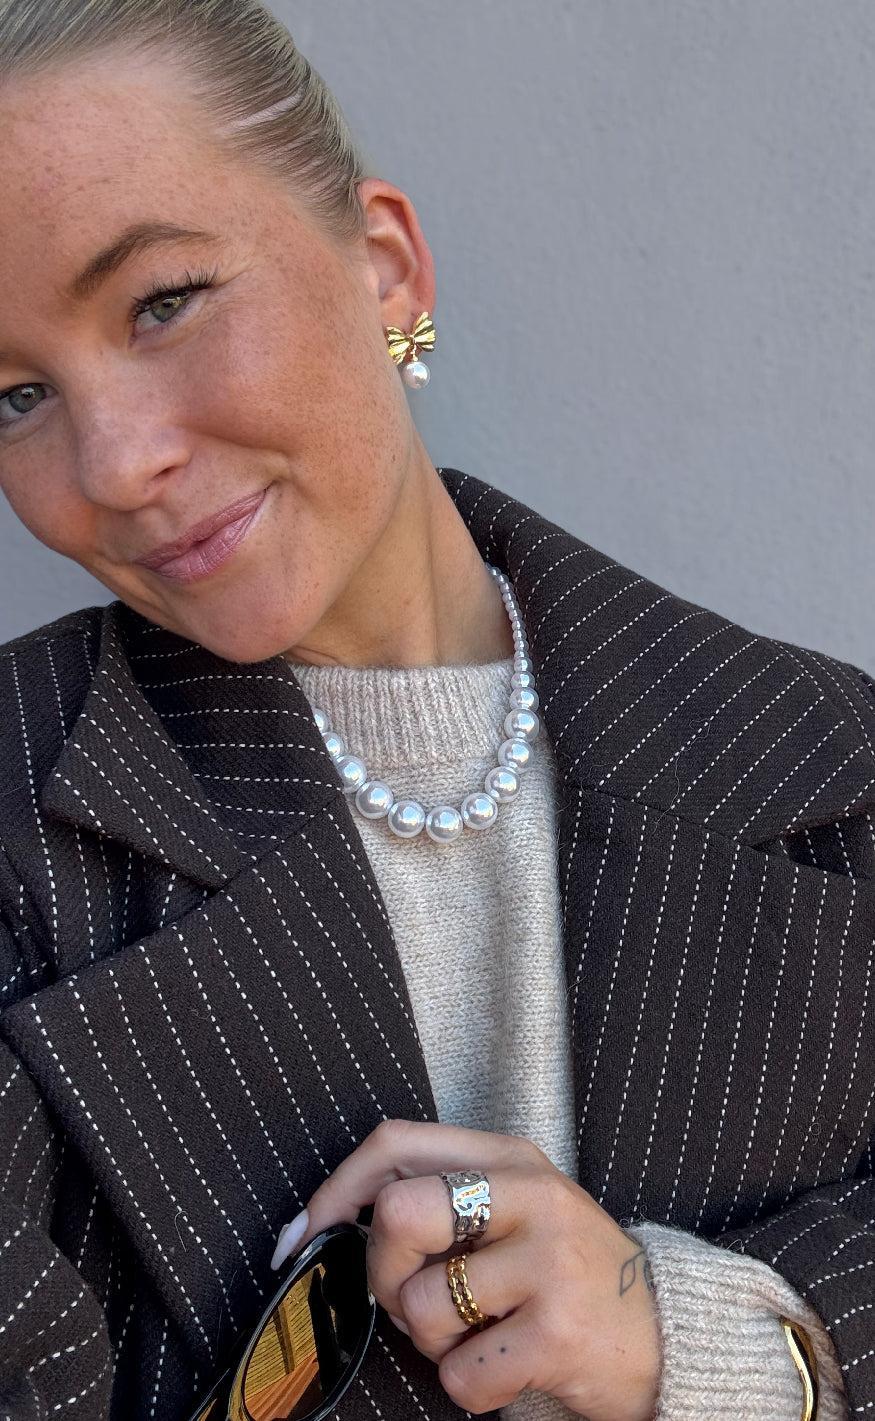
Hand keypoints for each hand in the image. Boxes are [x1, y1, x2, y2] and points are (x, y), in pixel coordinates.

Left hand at [271, 1119, 661, 1419]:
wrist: (669, 1336)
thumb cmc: (569, 1276)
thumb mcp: (518, 1212)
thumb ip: (445, 1199)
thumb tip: (327, 1225)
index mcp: (511, 1158)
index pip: (396, 1142)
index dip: (334, 1189)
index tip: (302, 1235)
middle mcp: (531, 1195)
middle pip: (398, 1213)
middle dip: (385, 1273)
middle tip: (415, 1301)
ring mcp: (548, 1261)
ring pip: (422, 1307)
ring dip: (434, 1344)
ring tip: (480, 1337)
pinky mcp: (558, 1331)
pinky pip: (460, 1375)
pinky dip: (471, 1388)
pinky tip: (509, 1370)